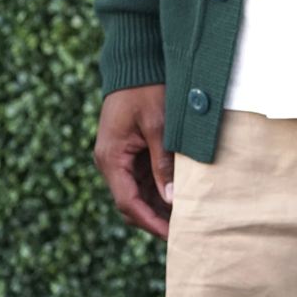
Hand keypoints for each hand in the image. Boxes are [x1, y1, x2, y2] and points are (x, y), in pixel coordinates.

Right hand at [94, 84, 174, 240]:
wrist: (135, 60)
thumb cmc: (146, 88)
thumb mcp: (158, 125)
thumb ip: (163, 163)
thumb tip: (171, 200)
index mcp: (111, 158)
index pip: (128, 203)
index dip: (151, 222)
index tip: (174, 236)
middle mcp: (110, 161)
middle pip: (131, 203)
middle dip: (155, 219)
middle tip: (185, 230)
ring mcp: (119, 156)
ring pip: (137, 193)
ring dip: (158, 205)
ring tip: (186, 217)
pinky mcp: (129, 149)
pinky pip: (142, 177)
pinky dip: (158, 188)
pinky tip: (179, 195)